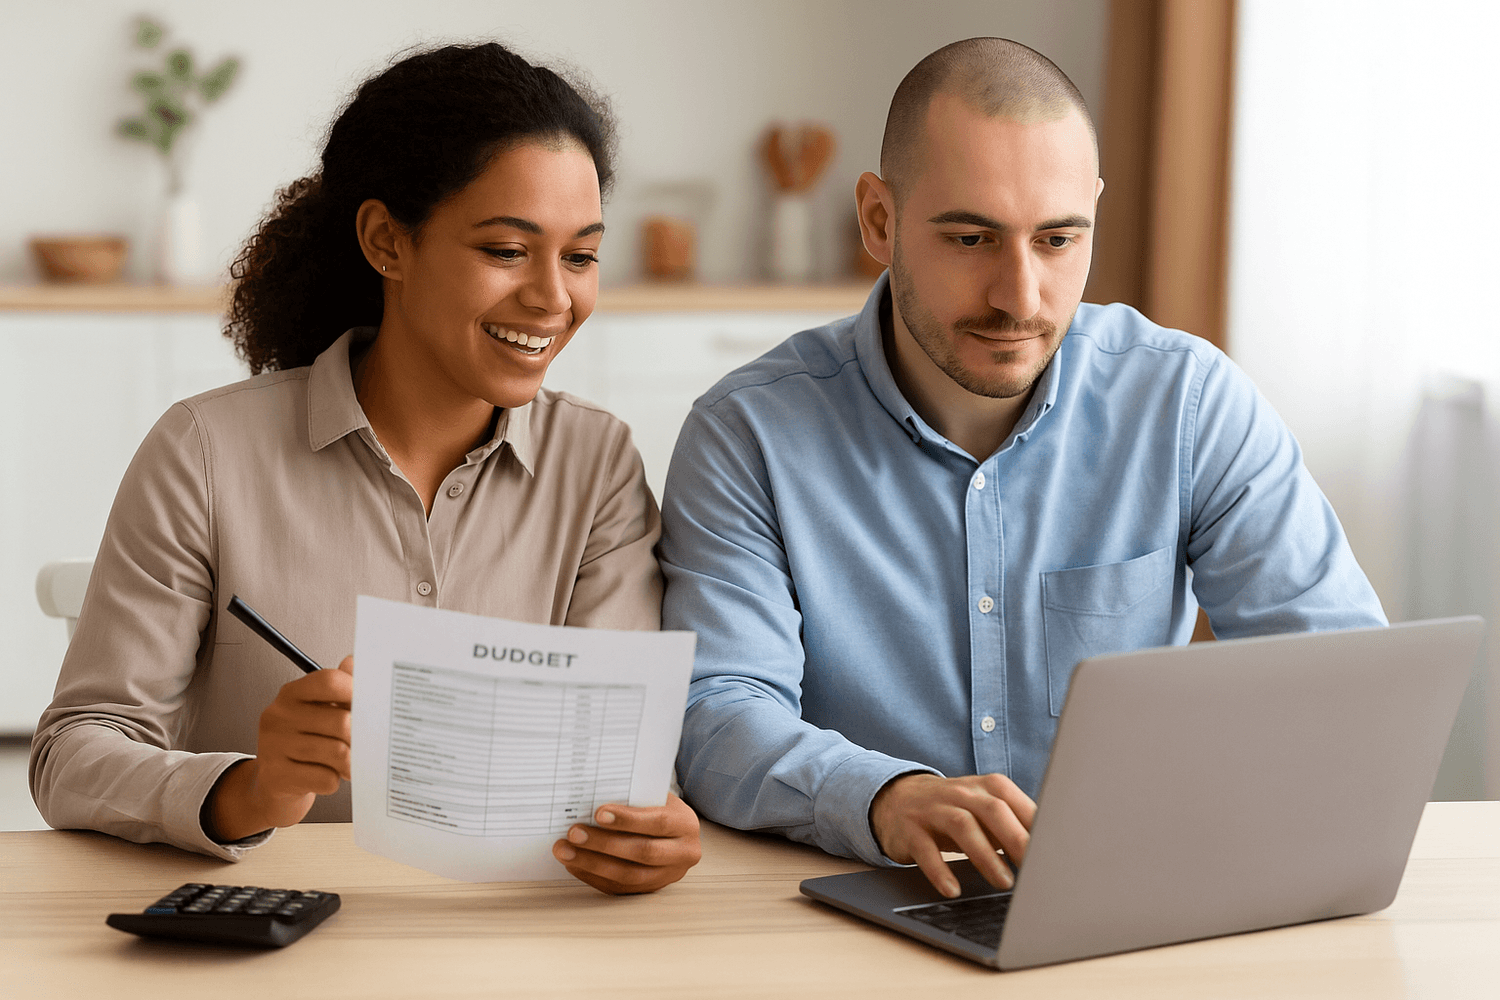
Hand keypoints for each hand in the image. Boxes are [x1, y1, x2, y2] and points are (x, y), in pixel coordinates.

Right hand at [208, 655, 353, 840]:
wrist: (276, 781)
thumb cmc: (306, 740)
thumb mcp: (320, 710)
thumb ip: (341, 687)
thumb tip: (356, 662)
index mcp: (291, 693)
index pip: (330, 681)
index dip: (357, 692)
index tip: (371, 706)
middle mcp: (278, 715)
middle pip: (342, 722)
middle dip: (361, 738)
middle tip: (365, 746)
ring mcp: (273, 746)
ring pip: (337, 753)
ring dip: (350, 763)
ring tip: (348, 763)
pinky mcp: (276, 776)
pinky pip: (325, 779)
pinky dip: (334, 781)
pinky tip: (326, 775)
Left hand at [552, 793, 701, 893]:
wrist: (674, 831)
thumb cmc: (657, 807)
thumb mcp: (654, 796)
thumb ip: (632, 799)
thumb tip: (590, 800)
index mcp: (685, 825)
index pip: (657, 823)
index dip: (627, 819)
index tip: (598, 813)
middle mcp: (683, 854)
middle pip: (642, 852)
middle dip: (604, 843)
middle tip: (574, 833)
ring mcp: (667, 876)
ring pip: (628, 876)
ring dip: (592, 863)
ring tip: (566, 851)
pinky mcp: (649, 890)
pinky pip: (618, 888)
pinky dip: (593, 876)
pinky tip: (574, 864)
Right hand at [870, 772, 1035, 897]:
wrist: (898, 799)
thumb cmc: (956, 810)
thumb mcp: (985, 810)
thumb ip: (1015, 824)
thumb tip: (1051, 852)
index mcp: (987, 787)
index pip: (1016, 803)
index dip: (1035, 827)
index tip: (1053, 852)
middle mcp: (961, 793)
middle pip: (992, 810)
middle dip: (1016, 839)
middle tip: (1033, 868)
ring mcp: (933, 810)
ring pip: (962, 826)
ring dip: (985, 855)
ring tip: (1004, 882)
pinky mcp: (911, 830)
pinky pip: (925, 850)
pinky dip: (940, 871)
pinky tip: (952, 890)